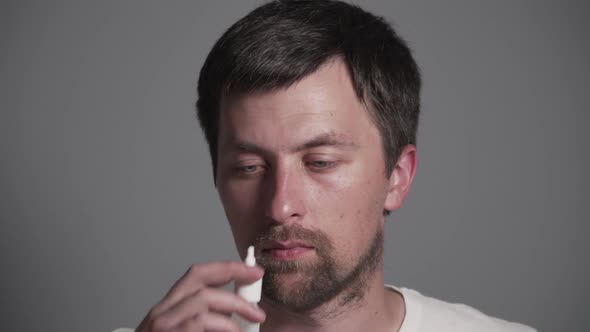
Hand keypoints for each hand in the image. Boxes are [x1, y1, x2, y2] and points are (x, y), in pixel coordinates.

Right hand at [136, 261, 264, 331]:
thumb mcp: (183, 329)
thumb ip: (205, 318)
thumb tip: (241, 308)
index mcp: (168, 308)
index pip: (198, 275)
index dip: (228, 268)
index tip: (253, 271)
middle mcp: (161, 314)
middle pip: (202, 287)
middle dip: (236, 292)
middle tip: (258, 312)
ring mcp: (162, 328)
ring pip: (202, 308)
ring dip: (232, 318)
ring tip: (247, 328)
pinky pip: (198, 327)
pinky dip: (224, 329)